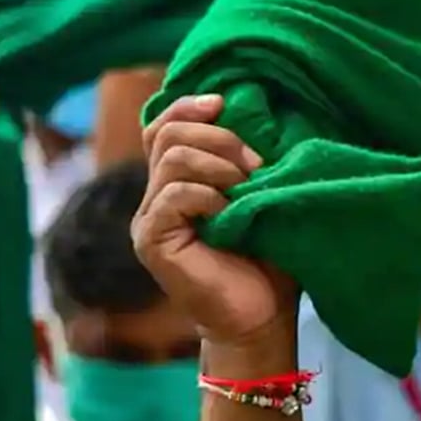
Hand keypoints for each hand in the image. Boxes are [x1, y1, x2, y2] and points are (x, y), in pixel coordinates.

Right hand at [132, 94, 296, 346]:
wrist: (263, 318)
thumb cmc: (269, 260)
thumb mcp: (262, 198)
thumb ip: (247, 159)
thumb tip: (251, 112)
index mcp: (177, 182)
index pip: (162, 126)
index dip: (188, 106)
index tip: (225, 103)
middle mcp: (156, 197)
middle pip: (166, 134)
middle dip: (218, 137)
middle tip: (257, 164)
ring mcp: (150, 219)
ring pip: (171, 158)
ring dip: (218, 164)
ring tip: (247, 188)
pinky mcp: (151, 242)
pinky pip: (172, 195)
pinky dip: (207, 194)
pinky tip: (228, 213)